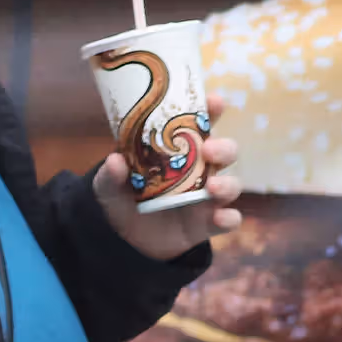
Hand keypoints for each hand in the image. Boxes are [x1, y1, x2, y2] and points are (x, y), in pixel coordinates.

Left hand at [93, 94, 242, 260]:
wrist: (127, 239)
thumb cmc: (124, 199)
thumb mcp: (109, 185)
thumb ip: (110, 174)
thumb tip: (115, 161)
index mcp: (180, 150)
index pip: (201, 124)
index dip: (212, 110)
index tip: (214, 102)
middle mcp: (200, 170)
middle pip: (225, 152)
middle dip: (224, 147)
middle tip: (208, 149)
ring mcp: (207, 197)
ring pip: (232, 184)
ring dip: (228, 183)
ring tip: (212, 188)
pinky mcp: (208, 223)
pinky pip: (229, 219)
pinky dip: (229, 218)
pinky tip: (219, 218)